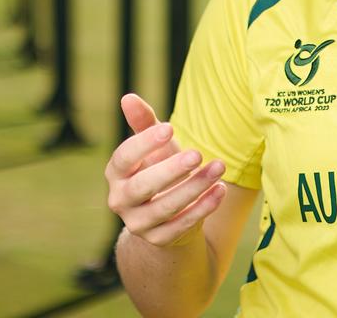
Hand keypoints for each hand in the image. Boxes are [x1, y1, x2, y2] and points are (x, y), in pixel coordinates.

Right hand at [105, 93, 226, 245]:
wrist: (167, 213)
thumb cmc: (159, 168)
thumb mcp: (155, 146)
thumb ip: (144, 123)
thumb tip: (128, 97)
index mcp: (116, 173)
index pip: (123, 158)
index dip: (144, 143)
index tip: (170, 127)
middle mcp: (120, 200)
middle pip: (142, 187)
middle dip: (171, 170)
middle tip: (198, 153)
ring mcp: (138, 223)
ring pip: (165, 208)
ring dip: (194, 187)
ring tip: (219, 167)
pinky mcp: (158, 239)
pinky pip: (181, 225)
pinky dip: (203, 208)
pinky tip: (221, 190)